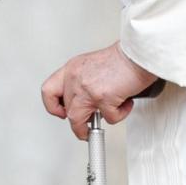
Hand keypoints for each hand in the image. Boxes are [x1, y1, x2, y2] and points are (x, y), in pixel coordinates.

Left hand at [41, 42, 158, 140]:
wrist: (137, 55)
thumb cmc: (121, 59)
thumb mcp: (91, 65)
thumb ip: (83, 80)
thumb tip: (83, 99)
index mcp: (71, 69)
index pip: (48, 90)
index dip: (53, 105)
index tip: (61, 112)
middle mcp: (75, 78)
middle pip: (65, 109)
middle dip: (76, 122)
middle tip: (84, 126)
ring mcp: (87, 89)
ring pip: (77, 119)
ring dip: (86, 129)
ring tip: (96, 128)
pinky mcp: (103, 98)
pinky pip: (109, 118)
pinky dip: (119, 115)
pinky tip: (124, 105)